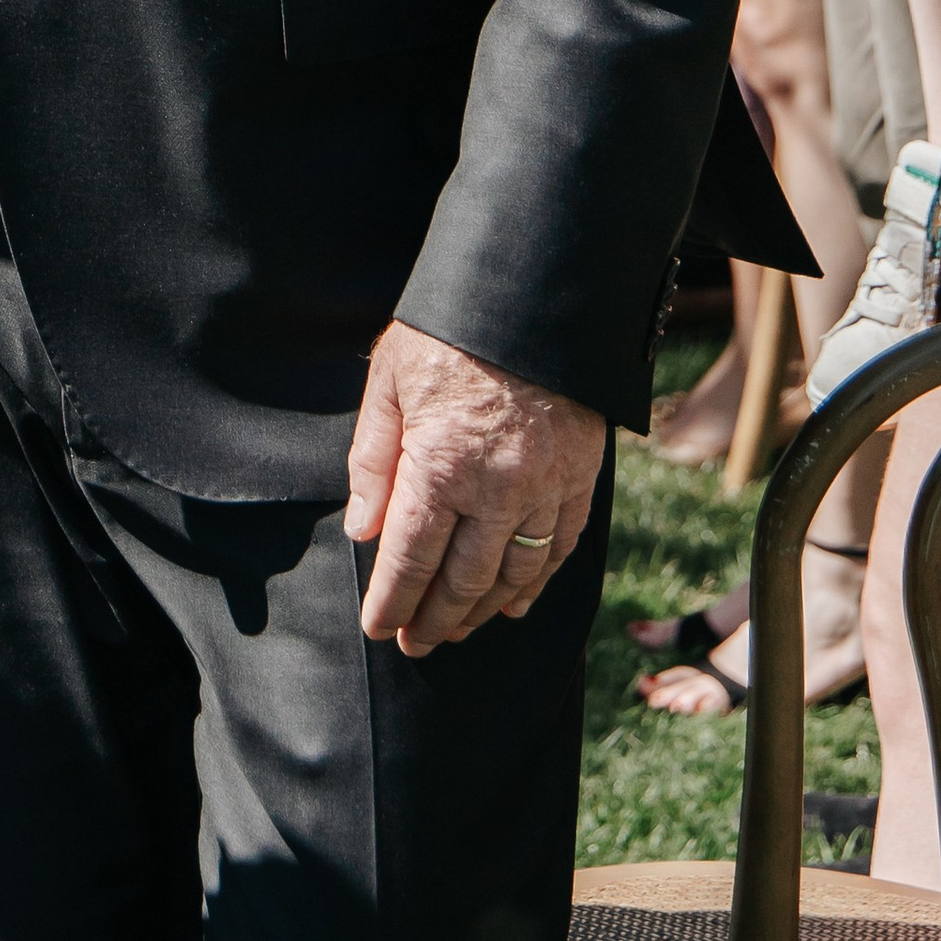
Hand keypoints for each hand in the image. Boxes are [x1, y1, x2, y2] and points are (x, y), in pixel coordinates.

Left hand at [345, 323, 604, 655]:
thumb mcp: (389, 381)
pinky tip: (515, 603)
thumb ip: (373, 460)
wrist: (531, 296)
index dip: (392, 602)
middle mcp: (495, 489)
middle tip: (415, 644)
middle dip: (434, 620)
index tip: (379, 629)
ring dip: (481, 612)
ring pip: (513, 574)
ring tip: (457, 631)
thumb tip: (362, 531)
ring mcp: (544, 487)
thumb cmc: (447, 333)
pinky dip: (536, 583)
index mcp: (440, 466)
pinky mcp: (578, 477)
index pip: (411, 559)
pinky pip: (559, 547)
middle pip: (462, 580)